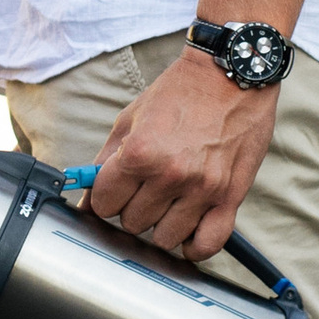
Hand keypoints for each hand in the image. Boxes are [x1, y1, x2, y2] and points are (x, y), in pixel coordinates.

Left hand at [86, 46, 277, 258]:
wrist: (231, 72)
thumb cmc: (180, 93)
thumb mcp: (130, 118)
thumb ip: (105, 161)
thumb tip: (86, 200)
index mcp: (140, 153)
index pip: (104, 204)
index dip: (107, 196)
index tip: (116, 188)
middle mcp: (171, 174)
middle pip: (132, 223)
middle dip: (134, 207)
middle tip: (146, 187)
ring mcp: (203, 189)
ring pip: (165, 238)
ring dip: (162, 223)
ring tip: (170, 201)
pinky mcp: (231, 197)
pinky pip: (206, 244)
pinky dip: (194, 245)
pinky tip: (188, 228)